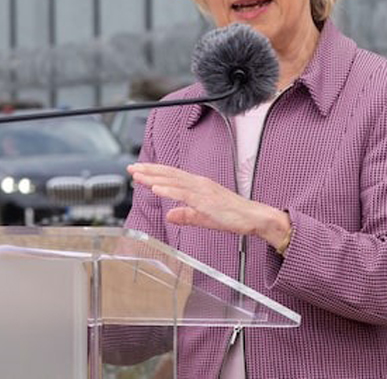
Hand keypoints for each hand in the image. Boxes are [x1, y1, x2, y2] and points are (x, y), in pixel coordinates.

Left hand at [128, 162, 290, 248]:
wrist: (255, 218)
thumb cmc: (234, 217)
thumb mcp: (204, 217)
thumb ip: (186, 215)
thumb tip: (169, 214)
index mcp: (199, 186)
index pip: (173, 176)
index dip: (155, 172)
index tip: (139, 171)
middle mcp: (200, 184)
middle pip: (170, 174)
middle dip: (149, 170)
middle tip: (131, 167)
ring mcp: (203, 190)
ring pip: (173, 181)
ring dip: (154, 178)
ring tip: (137, 176)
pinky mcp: (206, 200)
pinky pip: (184, 194)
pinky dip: (168, 190)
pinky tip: (156, 188)